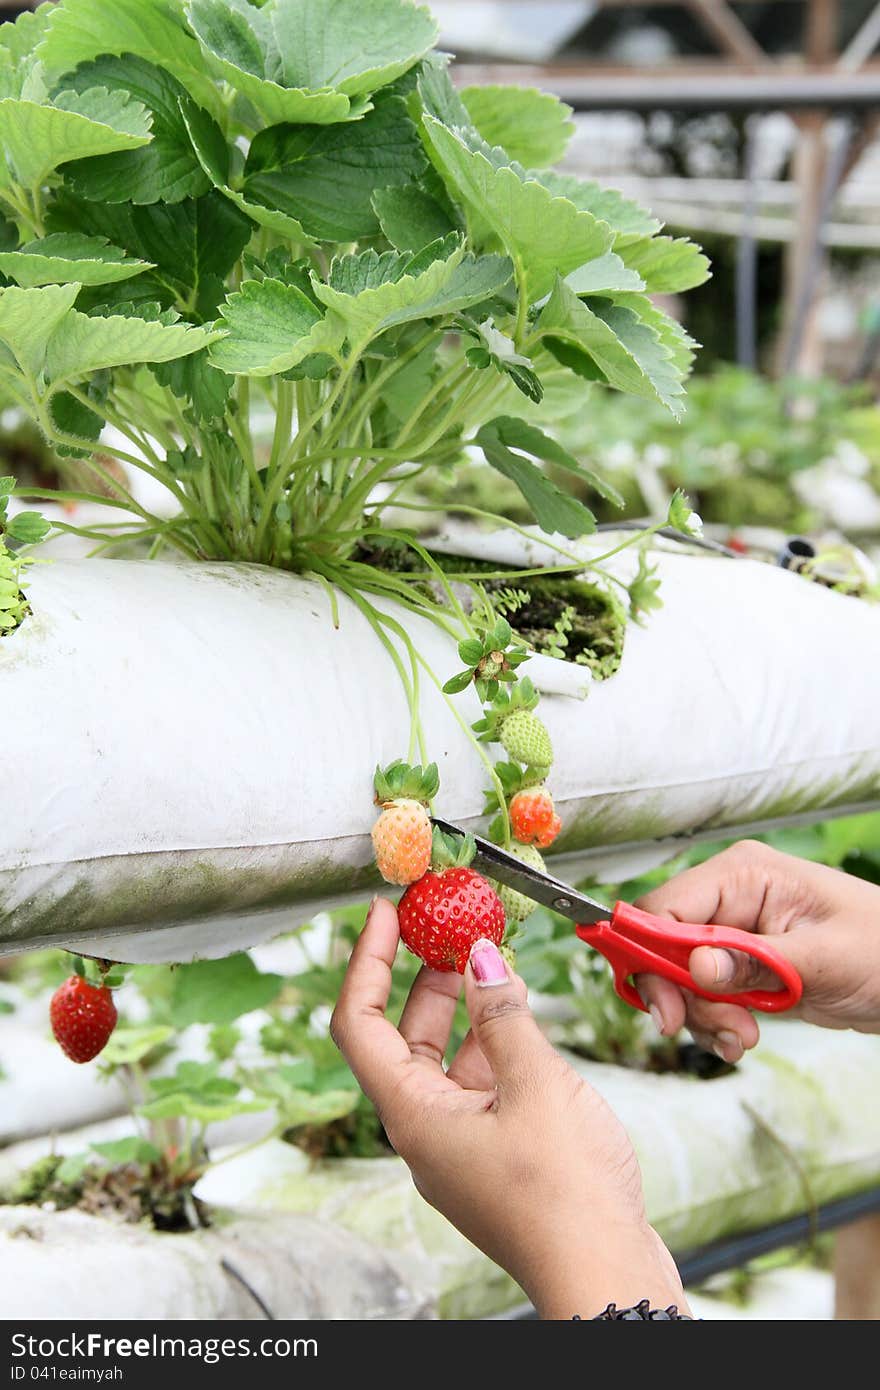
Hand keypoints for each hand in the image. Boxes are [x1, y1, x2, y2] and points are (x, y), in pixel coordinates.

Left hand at [331, 897, 686, 1318]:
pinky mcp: (496, 1154)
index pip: (359, 1022)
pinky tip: (523, 1014)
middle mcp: (427, 1129)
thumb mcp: (536, 1086)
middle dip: (422, 975)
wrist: (607, 1277)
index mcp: (413, 1114)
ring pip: (447, 1057)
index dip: (365, 961)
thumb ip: (504, 1015)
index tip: (384, 913)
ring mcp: (461, 1144)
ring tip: (494, 958)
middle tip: (447, 924)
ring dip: (465, 1005)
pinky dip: (495, 1040)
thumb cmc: (567, 1196)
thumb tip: (479, 957)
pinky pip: (480, 1082)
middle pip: (403, 1035)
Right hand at [635, 840, 879, 1063]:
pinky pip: (702, 996)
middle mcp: (728, 899)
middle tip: (716, 1029)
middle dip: (683, 995)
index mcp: (742, 874)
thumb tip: (698, 968)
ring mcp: (732, 934)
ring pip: (677, 977)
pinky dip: (713, 1023)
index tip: (666, 1006)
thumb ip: (757, 962)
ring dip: (702, 1016)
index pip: (665, 907)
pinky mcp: (739, 966)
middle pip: (662, 946)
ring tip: (742, 1037)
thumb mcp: (824, 958)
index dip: (651, 955)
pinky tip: (741, 1038)